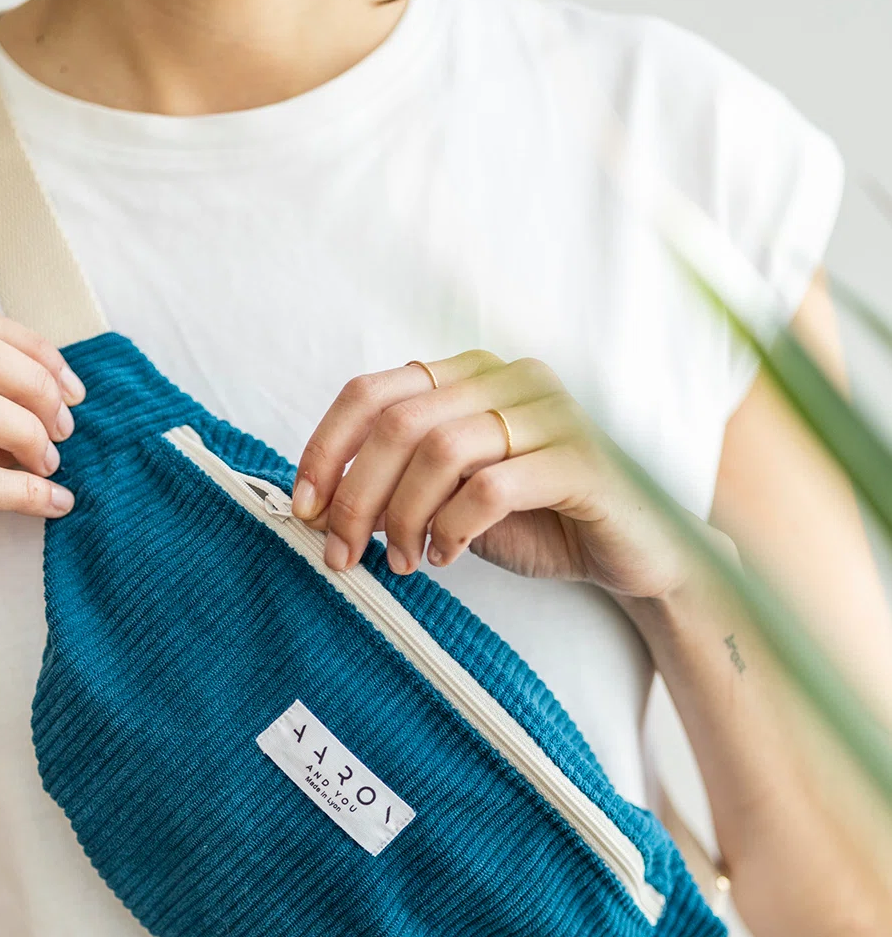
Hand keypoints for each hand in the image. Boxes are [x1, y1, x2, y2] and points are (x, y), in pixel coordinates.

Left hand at [292, 350, 693, 603]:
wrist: (633, 553)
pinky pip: (492, 488)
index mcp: (470, 374)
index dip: (326, 449)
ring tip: (402, 561)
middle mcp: (510, 379)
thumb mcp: (453, 496)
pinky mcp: (580, 462)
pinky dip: (453, 528)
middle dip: (355, 495)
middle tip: (341, 554)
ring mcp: (551, 415)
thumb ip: (399, 483)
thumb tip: (320, 506)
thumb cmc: (539, 520)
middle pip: (399, 424)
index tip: (304, 508)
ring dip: (403, 516)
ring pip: (441, 451)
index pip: (372, 391)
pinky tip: (446, 557)